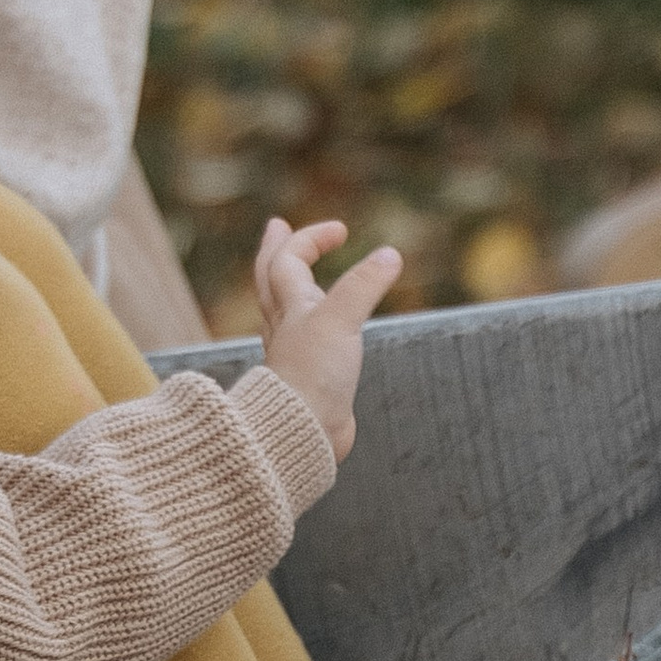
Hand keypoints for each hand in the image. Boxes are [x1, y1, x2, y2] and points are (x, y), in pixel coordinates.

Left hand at [252, 217, 400, 462]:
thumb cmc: (313, 376)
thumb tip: (390, 254)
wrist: (303, 432)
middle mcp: (285, 327)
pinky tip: (322, 334)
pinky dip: (312, 326)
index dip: (311, 238)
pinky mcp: (307, 378)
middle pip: (270, 280)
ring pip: (283, 311)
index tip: (340, 230)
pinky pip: (304, 343)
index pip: (289, 259)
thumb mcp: (340, 320)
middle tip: (279, 228)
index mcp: (289, 307)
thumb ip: (363, 286)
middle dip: (277, 251)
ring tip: (299, 277)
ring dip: (291, 287)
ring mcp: (294, 353)